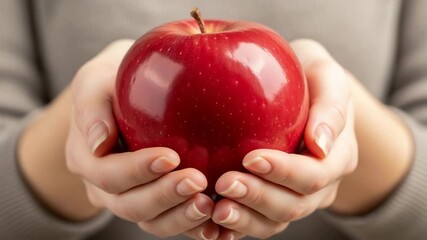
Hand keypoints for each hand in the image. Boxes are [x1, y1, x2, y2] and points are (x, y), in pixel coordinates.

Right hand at [66, 39, 216, 238]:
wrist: (123, 97)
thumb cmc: (111, 86)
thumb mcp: (93, 82)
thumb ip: (92, 106)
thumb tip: (100, 141)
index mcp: (87, 160)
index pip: (108, 174)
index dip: (138, 171)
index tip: (171, 157)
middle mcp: (105, 187)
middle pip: (131, 205)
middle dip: (165, 197)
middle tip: (197, 182)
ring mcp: (130, 198)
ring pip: (152, 222)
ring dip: (181, 217)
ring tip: (209, 204)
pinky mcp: (155, 203)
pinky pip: (173, 222)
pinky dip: (194, 226)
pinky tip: (217, 224)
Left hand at [211, 39, 357, 238]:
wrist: (302, 90)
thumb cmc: (310, 77)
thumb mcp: (326, 75)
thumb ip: (331, 106)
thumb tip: (320, 145)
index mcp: (338, 157)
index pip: (314, 174)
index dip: (284, 172)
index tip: (250, 158)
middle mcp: (321, 185)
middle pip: (293, 205)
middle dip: (258, 197)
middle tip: (223, 184)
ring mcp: (298, 197)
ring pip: (275, 221)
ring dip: (245, 218)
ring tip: (215, 209)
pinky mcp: (274, 202)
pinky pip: (258, 222)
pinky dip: (237, 227)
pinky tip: (212, 222)